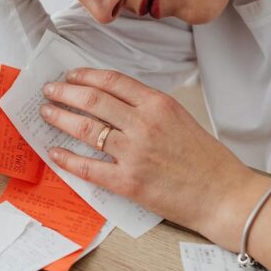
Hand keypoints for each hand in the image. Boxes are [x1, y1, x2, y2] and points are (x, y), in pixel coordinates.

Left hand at [40, 68, 253, 234]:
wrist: (223, 195)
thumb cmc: (206, 160)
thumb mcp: (181, 118)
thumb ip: (149, 108)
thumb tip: (113, 103)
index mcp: (158, 104)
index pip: (112, 81)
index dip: (85, 76)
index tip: (70, 76)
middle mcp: (143, 124)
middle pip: (92, 100)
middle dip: (64, 93)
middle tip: (49, 91)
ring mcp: (134, 153)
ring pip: (85, 129)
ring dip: (60, 118)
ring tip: (46, 113)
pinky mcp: (128, 182)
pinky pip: (88, 167)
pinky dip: (67, 158)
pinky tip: (55, 152)